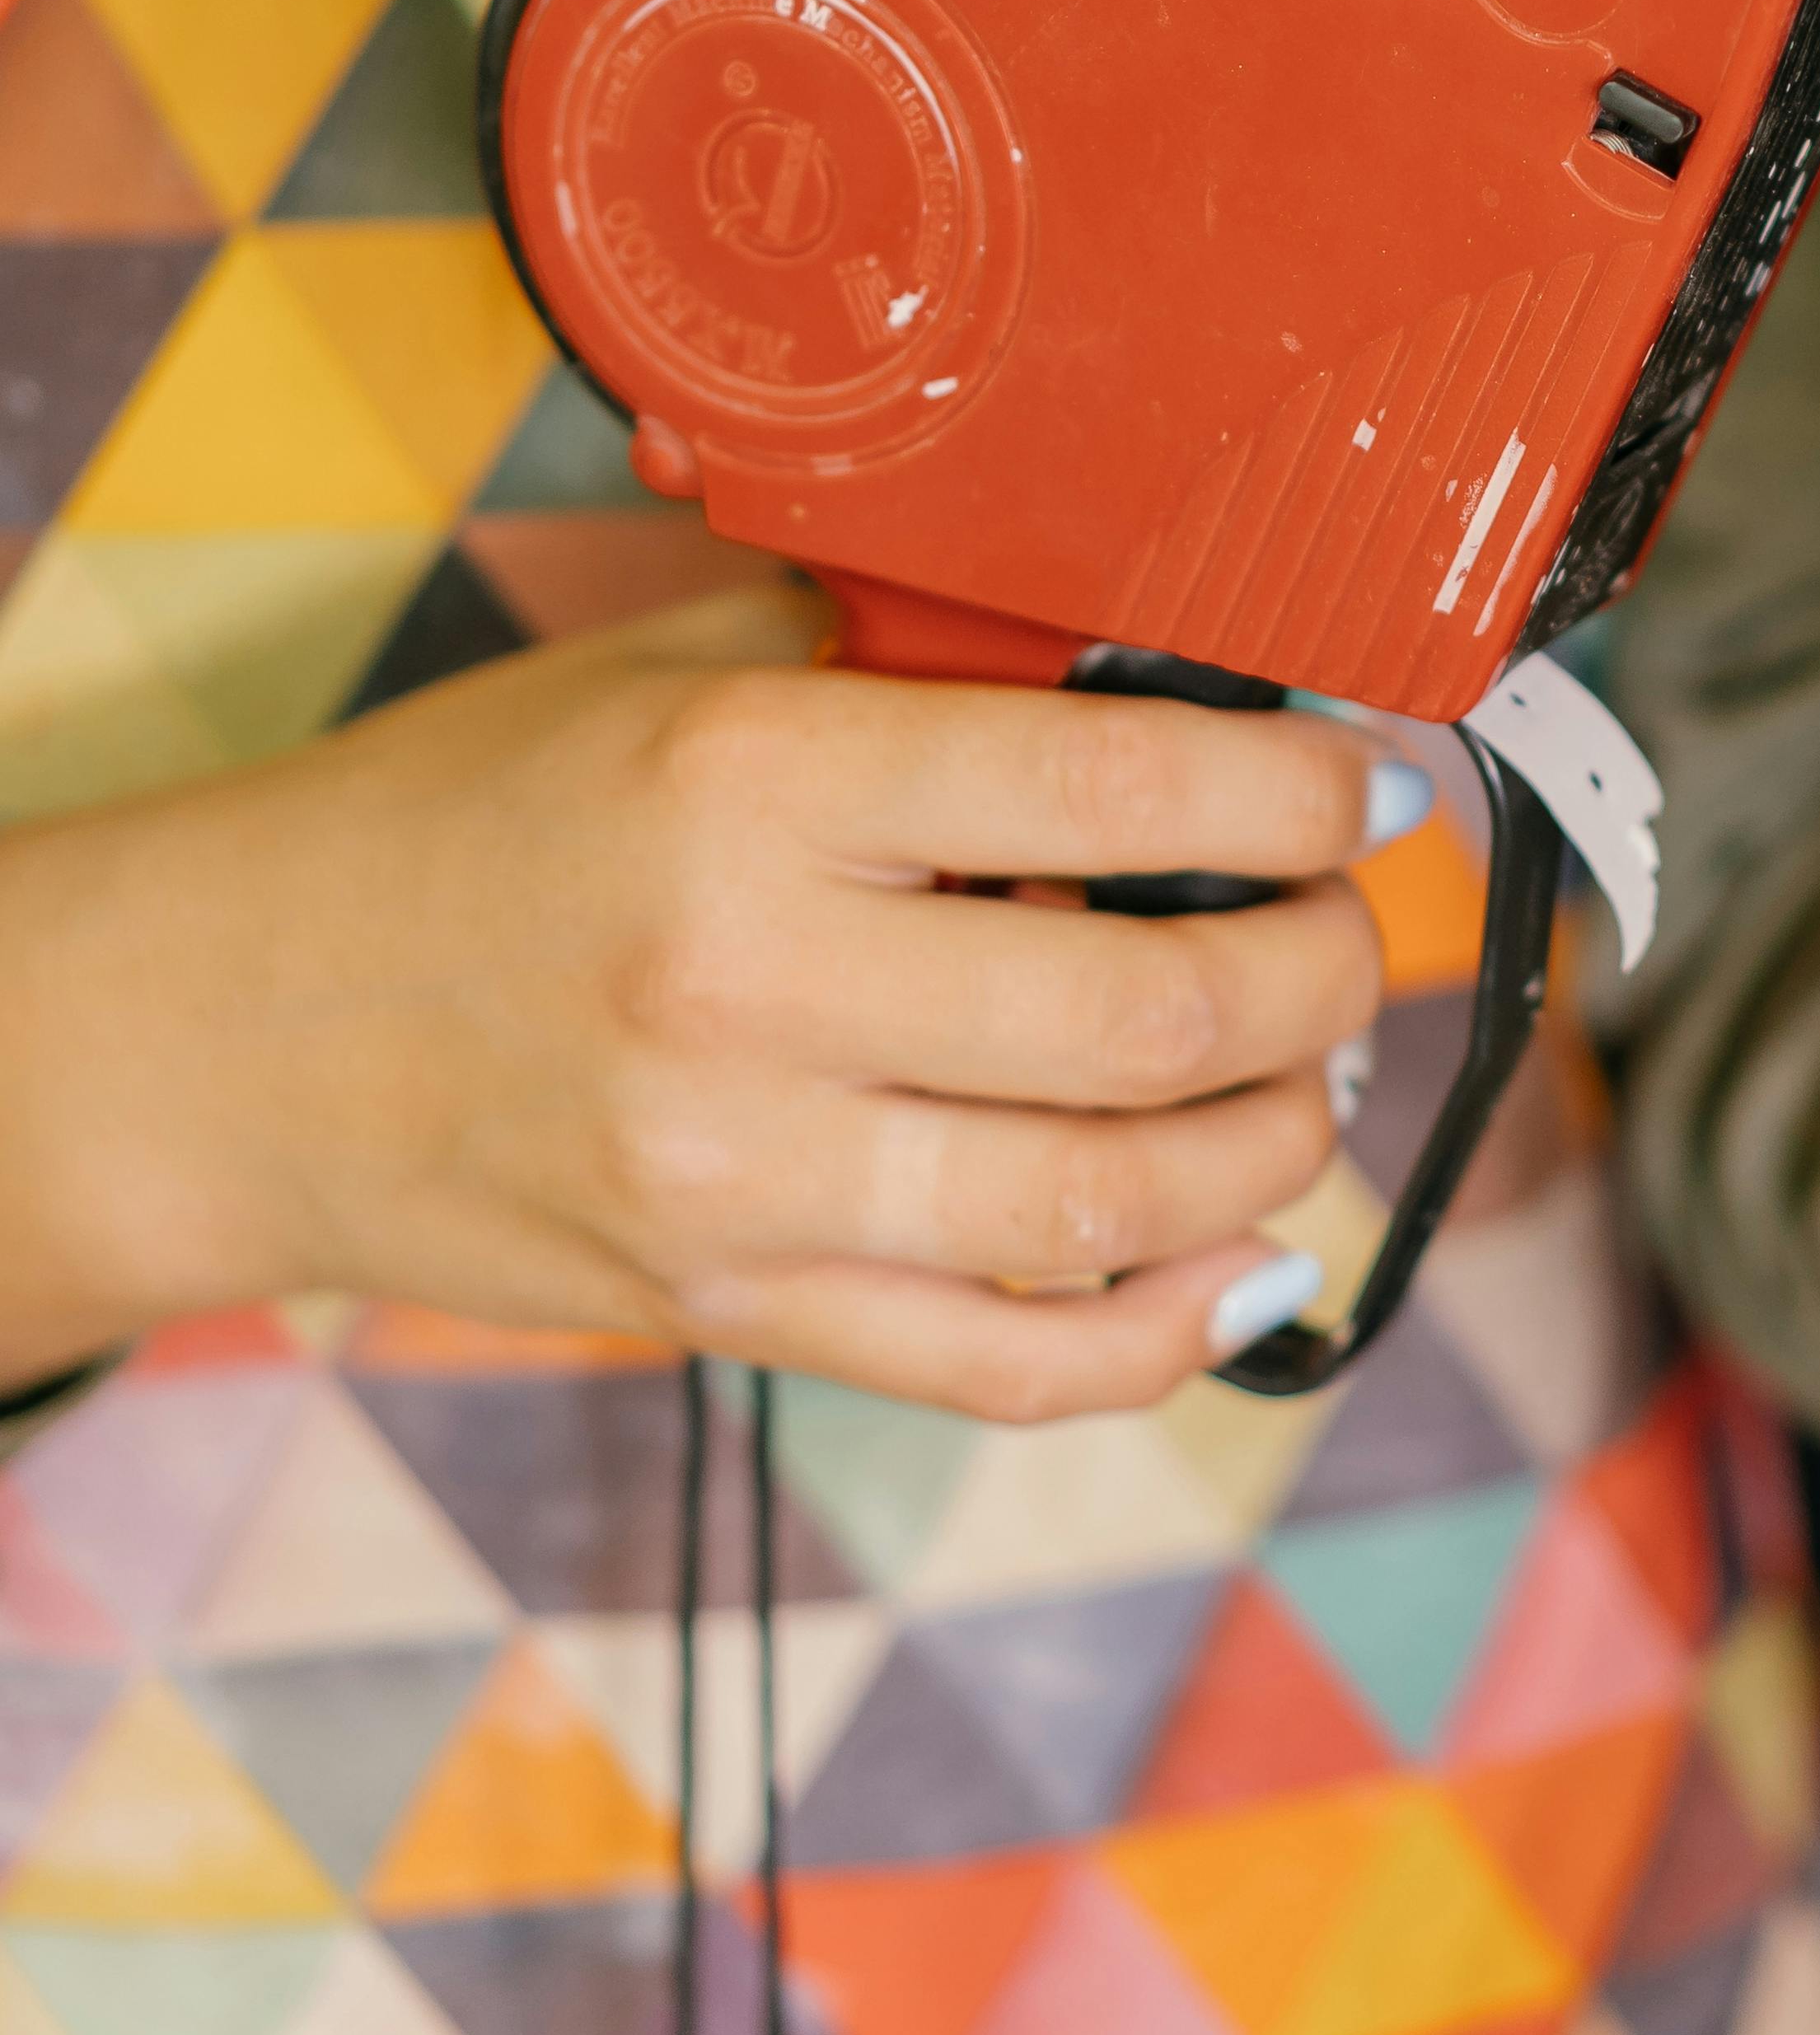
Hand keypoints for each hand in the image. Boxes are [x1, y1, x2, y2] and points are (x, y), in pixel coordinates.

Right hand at [0, 589, 1413, 1417]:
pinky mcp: (729, 1309)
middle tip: (1344, 937)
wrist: (241, 1026)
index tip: (1361, 788)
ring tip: (1300, 1083)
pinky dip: (1163, 1334)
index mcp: (751, 781)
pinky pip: (1004, 1363)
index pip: (1108, 783)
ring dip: (1272, 1144)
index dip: (1292, 789)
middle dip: (1319, 974)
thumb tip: (1176, 685)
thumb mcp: (681, 676)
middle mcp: (752, 982)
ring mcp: (739, 1175)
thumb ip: (909, 671)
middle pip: (1154, 1013)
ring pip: (1113, 1201)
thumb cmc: (483, 818)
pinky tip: (1241, 1267)